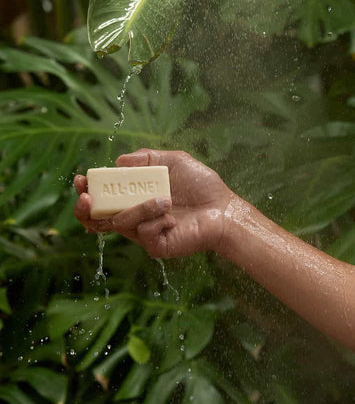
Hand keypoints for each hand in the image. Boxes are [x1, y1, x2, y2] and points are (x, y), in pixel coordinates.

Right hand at [74, 149, 233, 257]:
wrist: (223, 207)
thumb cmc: (201, 185)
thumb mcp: (174, 161)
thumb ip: (148, 158)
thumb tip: (119, 160)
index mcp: (137, 197)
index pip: (105, 198)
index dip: (89, 191)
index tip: (82, 179)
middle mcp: (137, 216)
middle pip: (98, 219)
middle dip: (86, 208)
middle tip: (87, 197)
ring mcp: (145, 233)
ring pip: (122, 222)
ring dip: (141, 207)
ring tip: (166, 199)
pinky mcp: (156, 246)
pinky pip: (143, 232)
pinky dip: (157, 220)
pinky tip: (173, 217)